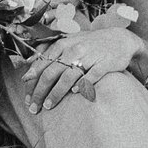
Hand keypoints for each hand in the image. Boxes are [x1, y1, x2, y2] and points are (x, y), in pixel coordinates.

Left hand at [20, 23, 143, 112]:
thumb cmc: (90, 44)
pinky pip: (90, 77)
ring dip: (56, 93)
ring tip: (48, 106)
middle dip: (39, 92)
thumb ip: (50, 53)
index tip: (27, 98)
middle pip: (51, 73)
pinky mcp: (104, 64)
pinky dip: (81, 86)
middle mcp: (73, 50)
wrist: (120, 39)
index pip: (41, 66)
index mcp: (62, 45)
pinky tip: (75, 93)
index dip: (32, 83)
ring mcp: (89, 57)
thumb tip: (28, 67)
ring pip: (67, 77)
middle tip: (33, 107)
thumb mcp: (68, 43)